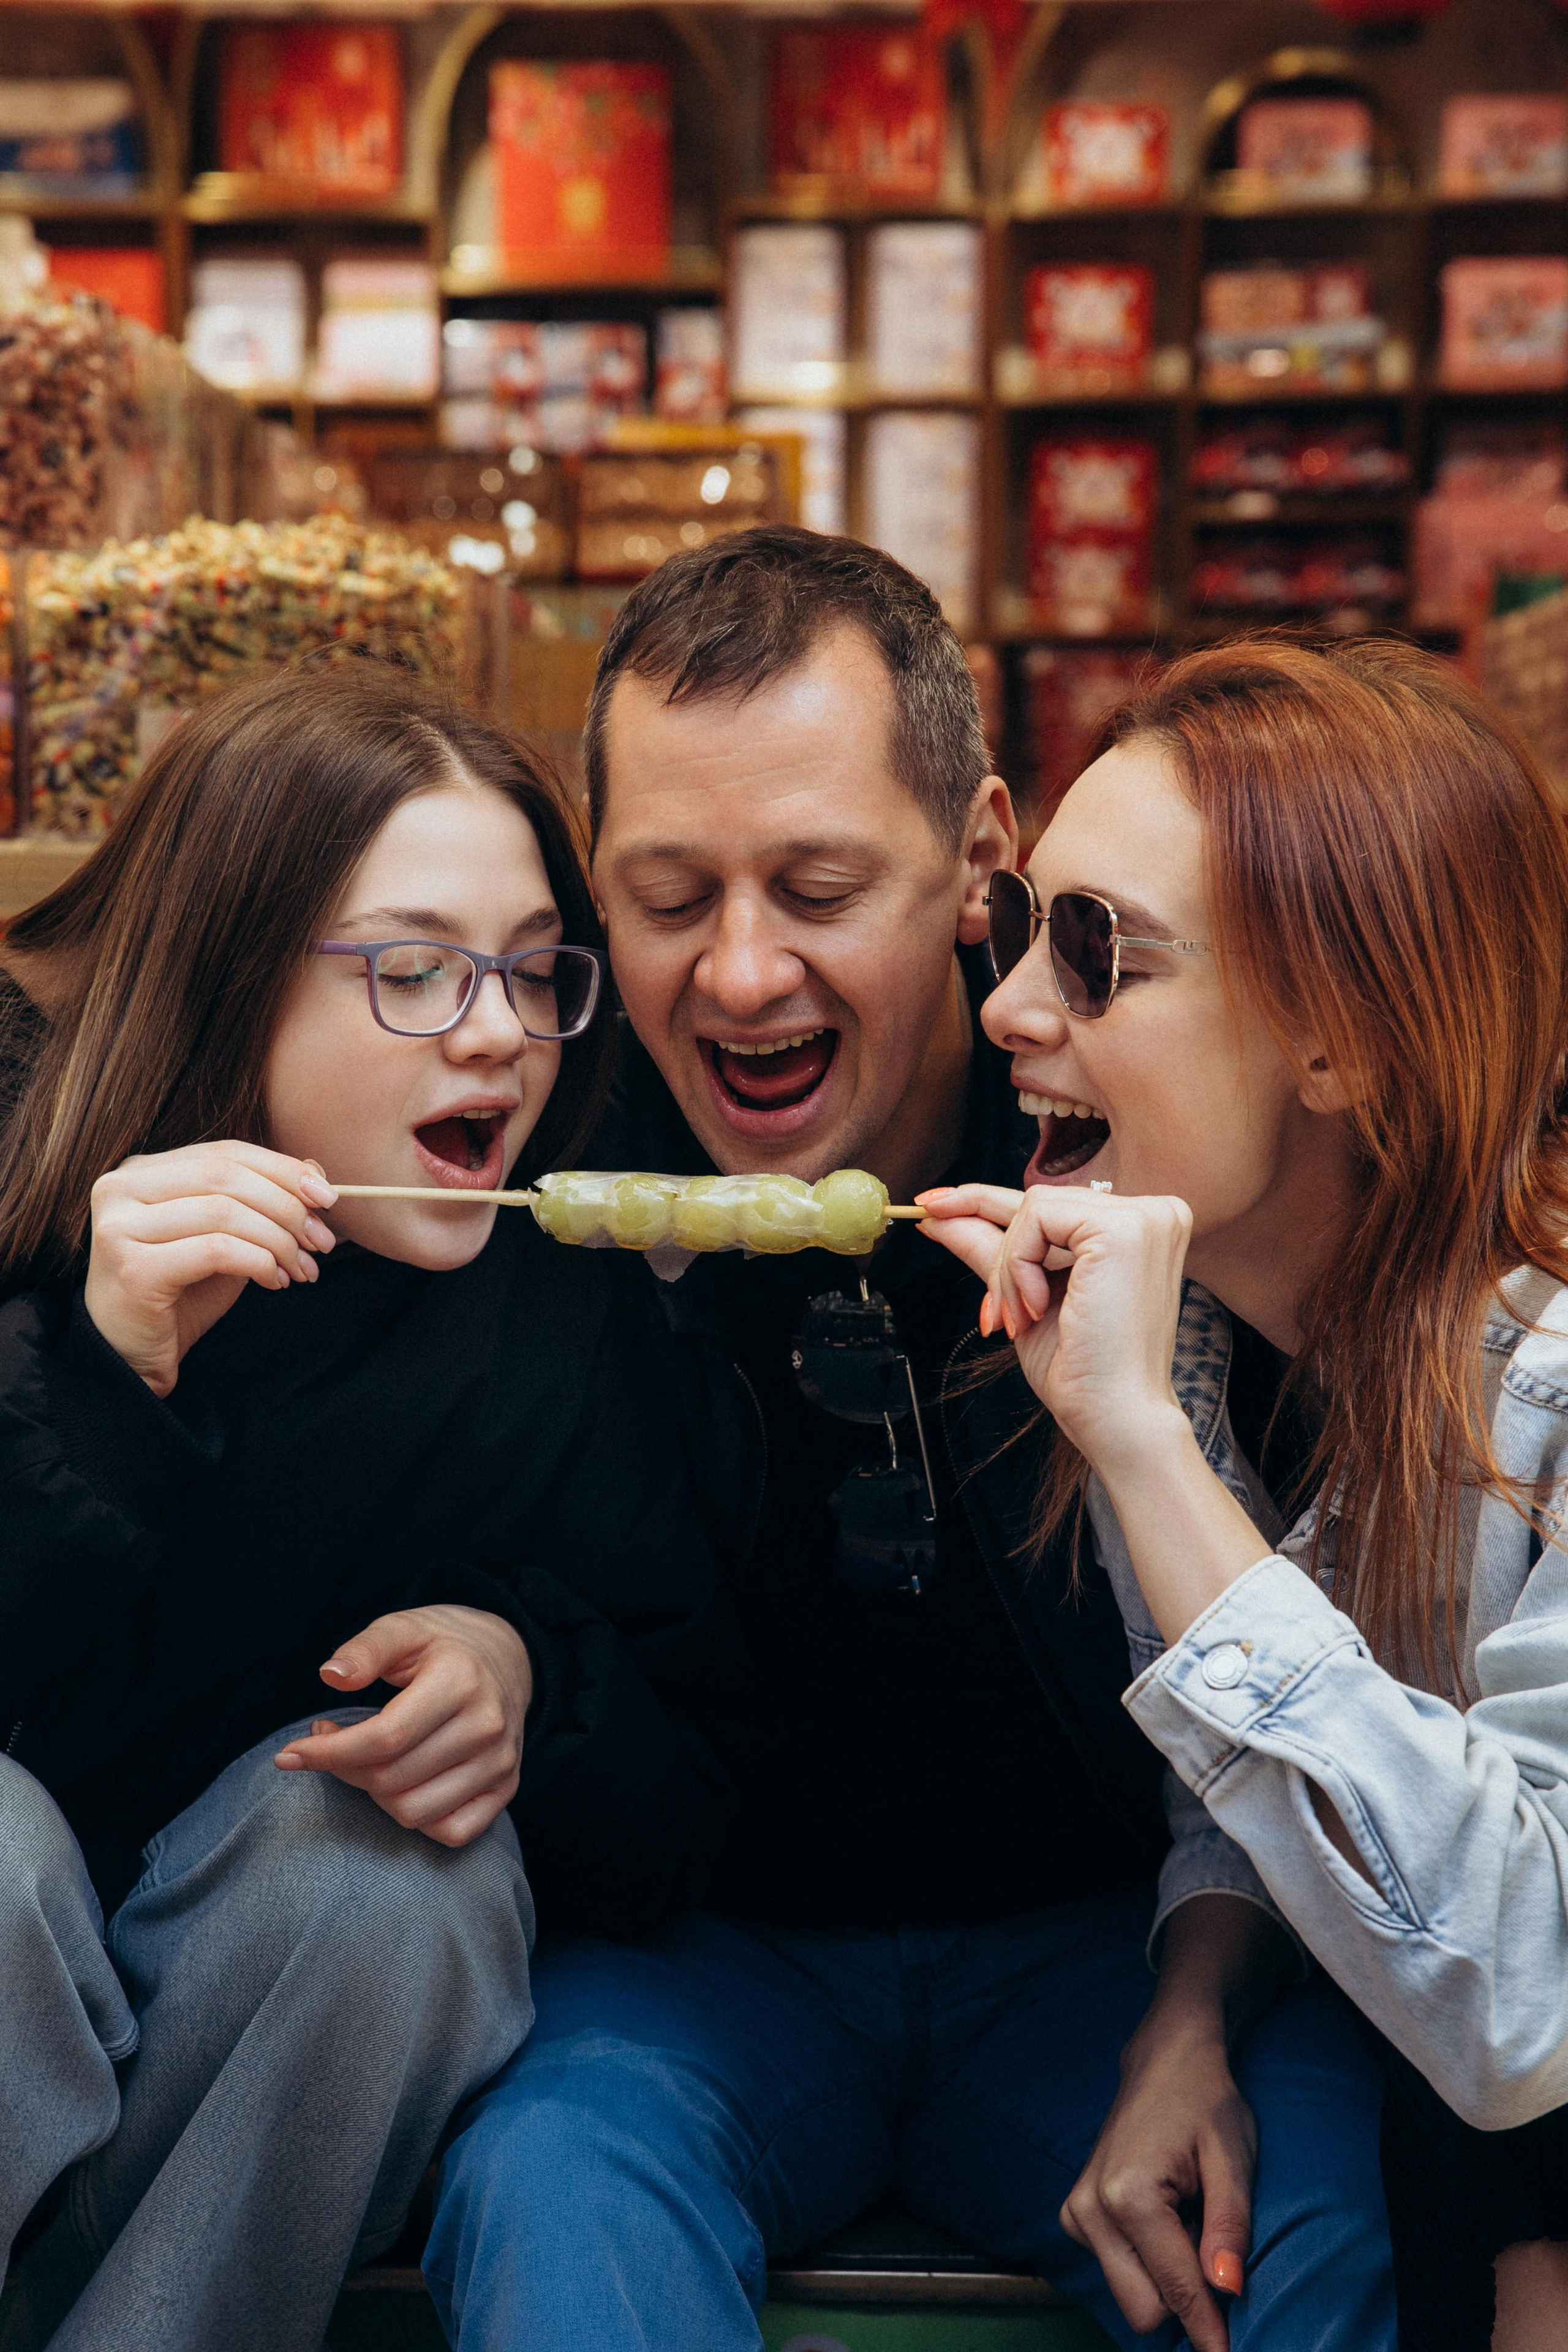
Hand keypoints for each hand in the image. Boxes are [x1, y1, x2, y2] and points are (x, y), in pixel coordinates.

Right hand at [85, 1142, 338, 1396]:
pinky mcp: (133, 1267)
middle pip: (225, 1176)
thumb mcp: (227, 1238)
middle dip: (287, 1207)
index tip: (327, 1197)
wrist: (133, 1356)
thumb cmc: (181, 1294)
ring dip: (278, 1240)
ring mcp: (121, 1227)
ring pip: (223, 1212)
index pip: (225, 1153)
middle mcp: (120, 1188)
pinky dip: (258, 1262)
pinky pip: (216, 1250)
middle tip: (322, 1241)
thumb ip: (259, 1201)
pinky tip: (275, 1281)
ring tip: (303, 1268)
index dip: (283, 1169)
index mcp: (142, 1171)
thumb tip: (315, 1171)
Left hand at [274, 1605, 532, 1847]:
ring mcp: (501, 1761)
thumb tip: (331, 1676)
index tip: (289, 1754)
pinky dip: (416, 1818)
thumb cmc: (441, 1644)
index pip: (384, 1738)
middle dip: (343, 1768)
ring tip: (365, 1760)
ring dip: (373, 1794)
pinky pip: (451, 1831)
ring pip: (413, 1811)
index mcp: (460, 1680)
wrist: (507, 1657)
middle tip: (329, 1743)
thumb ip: (366, 1650)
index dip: (328, 1753)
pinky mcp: (507, 1786)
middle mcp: (487, 1724)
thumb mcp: (402, 1628)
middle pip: (391, 1779)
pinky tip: (401, 1786)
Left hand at [921, 1182, 1191, 1476]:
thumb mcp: (1024, 1297)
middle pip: (1038, 1202)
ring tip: (1022, 1319)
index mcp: (1139, 1230)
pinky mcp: (1125, 1229)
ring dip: (1009, 1269)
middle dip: (1002, 1261)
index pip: (1051, 1205)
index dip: (985, 1200)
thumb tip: (937, 1218)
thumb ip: (990, 1251)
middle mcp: (1153, 1214)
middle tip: (996, 1314)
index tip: (930, 1206)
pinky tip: (1036, 1307)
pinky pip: (1037, 1217)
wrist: (1115, 1418)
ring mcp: (1145, 1218)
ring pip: (1032, 1207)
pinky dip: (1019, 1265)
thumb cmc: (1082, 1372)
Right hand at [1062, 2011, 1253, 2351]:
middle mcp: (1091, 2208)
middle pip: (1144, 2309)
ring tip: (1189, 2221)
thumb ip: (1230, 2227)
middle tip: (1213, 2247)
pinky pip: (1119, 2272)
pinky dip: (1149, 2261)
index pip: (1176, 2288)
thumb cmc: (1204, 2102)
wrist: (1165, 2060)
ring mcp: (1077, 2212)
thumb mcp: (1233, 2159)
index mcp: (1128, 2194)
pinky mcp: (1075, 2215)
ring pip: (1130, 2296)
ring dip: (1167, 2278)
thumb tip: (1227, 2289)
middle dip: (1186, 2299)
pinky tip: (1167, 2217)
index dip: (1208, 2330)